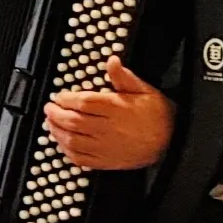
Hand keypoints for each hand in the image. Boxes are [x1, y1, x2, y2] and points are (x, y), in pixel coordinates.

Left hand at [43, 58, 176, 170]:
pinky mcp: (107, 161)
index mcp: (117, 109)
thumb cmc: (158, 115)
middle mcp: (109, 128)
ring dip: (56, 131)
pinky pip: (80, 158)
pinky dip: (66, 150)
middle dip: (55, 114)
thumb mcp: (145, 90)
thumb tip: (112, 60)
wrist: (173, 142)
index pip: (83, 103)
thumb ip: (124, 77)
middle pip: (73, 121)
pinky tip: (62, 142)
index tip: (58, 97)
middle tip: (49, 108)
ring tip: (50, 123)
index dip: (66, 99)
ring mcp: (107, 147)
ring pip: (73, 140)